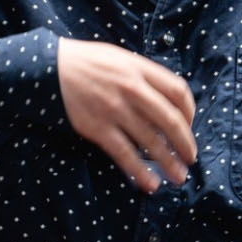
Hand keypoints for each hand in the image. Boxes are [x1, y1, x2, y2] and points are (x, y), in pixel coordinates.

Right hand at [57, 38, 196, 192]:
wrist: (50, 68)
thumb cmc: (87, 63)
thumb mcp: (120, 58)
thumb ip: (143, 75)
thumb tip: (166, 98)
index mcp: (140, 69)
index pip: (178, 91)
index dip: (190, 112)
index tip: (190, 125)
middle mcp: (132, 89)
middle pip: (170, 120)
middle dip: (185, 143)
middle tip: (190, 158)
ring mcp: (115, 109)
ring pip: (151, 141)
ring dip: (169, 162)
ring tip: (178, 177)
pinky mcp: (98, 127)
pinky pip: (125, 154)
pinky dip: (140, 171)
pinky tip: (150, 183)